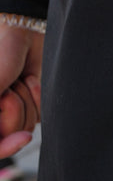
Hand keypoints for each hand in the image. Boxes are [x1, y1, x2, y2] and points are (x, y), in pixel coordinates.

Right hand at [0, 22, 42, 157]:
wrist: (23, 32)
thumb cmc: (1, 53)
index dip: (4, 148)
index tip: (23, 139)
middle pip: (9, 137)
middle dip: (14, 109)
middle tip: (9, 87)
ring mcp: (12, 113)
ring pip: (26, 127)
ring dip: (26, 100)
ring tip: (17, 80)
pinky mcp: (31, 106)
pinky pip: (40, 116)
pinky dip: (38, 97)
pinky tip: (30, 80)